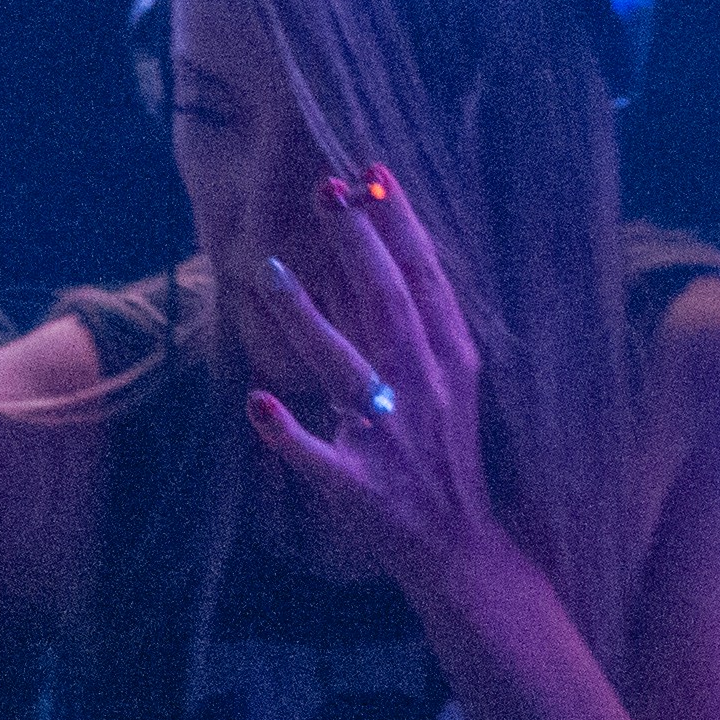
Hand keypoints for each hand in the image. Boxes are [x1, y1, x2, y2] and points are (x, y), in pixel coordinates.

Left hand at [235, 166, 517, 605]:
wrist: (462, 550)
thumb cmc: (444, 452)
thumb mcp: (443, 378)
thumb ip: (407, 318)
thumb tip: (369, 244)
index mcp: (449, 360)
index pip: (423, 279)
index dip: (398, 223)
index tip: (371, 170)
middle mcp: (425, 390)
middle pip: (387, 305)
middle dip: (356, 244)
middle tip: (325, 188)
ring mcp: (392, 439)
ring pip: (346, 369)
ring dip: (307, 319)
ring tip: (267, 271)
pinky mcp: (361, 488)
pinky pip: (321, 459)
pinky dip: (291, 435)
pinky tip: (257, 406)